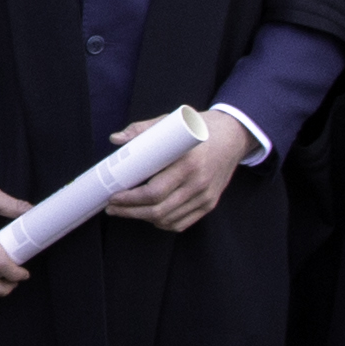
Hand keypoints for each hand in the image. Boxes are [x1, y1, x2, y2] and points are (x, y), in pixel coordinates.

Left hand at [105, 112, 242, 234]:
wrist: (233, 136)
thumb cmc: (199, 129)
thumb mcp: (171, 122)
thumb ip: (142, 130)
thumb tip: (116, 139)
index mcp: (188, 162)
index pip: (154, 191)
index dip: (130, 198)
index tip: (113, 196)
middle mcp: (198, 182)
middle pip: (158, 209)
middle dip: (130, 211)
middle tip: (112, 208)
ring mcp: (205, 196)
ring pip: (168, 219)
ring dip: (143, 218)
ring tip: (125, 211)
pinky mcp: (210, 203)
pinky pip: (182, 223)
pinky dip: (162, 223)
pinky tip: (149, 215)